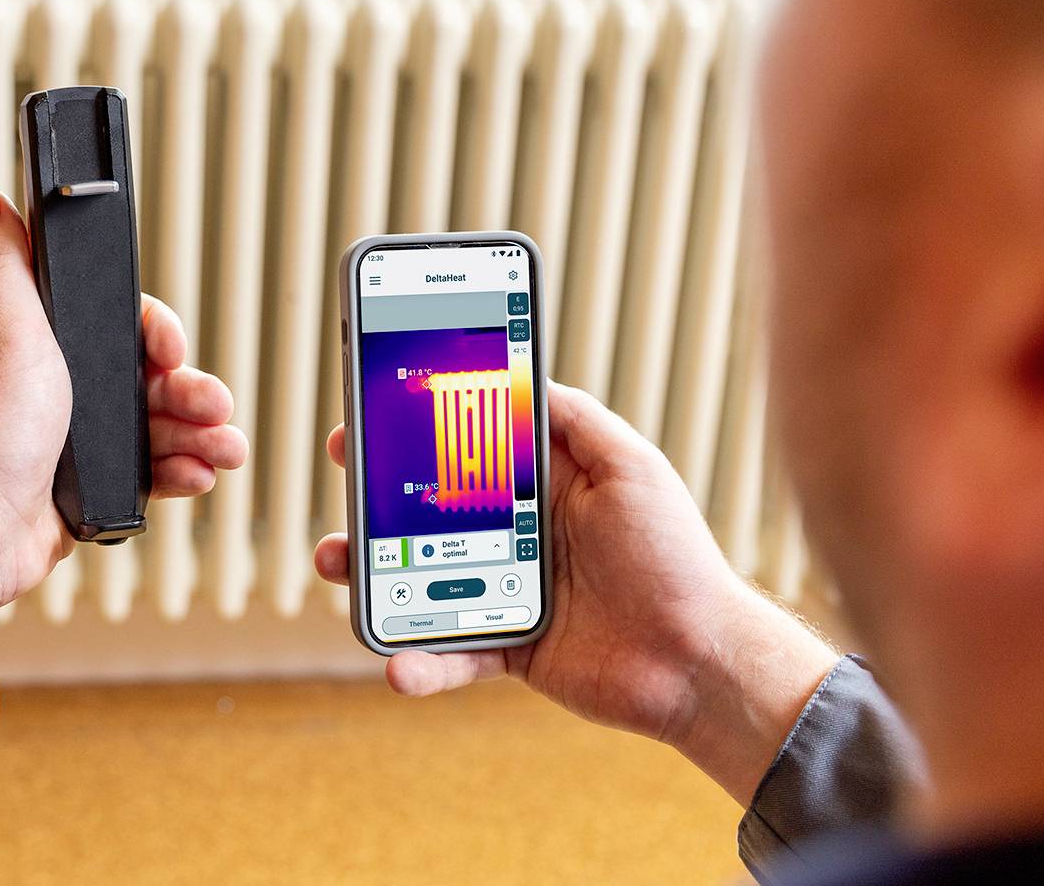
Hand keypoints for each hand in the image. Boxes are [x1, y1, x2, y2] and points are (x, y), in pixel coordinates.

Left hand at [0, 188, 246, 629]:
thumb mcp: (2, 329)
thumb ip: (6, 263)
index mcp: (39, 342)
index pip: (115, 323)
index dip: (154, 332)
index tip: (169, 350)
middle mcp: (57, 384)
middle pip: (146, 375)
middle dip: (190, 389)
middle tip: (215, 405)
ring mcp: (73, 436)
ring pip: (156, 424)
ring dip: (199, 433)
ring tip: (225, 449)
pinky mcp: (86, 482)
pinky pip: (148, 470)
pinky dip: (178, 470)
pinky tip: (196, 475)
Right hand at [314, 382, 837, 803]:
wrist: (703, 659)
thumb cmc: (677, 557)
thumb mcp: (633, 467)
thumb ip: (577, 420)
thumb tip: (521, 376)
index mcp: (541, 487)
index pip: (463, 449)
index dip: (412, 432)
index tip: (367, 417)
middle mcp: (516, 535)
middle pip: (425, 511)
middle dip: (372, 500)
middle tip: (344, 486)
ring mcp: (507, 592)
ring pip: (419, 579)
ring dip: (370, 576)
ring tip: (340, 567)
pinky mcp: (510, 648)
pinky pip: (452, 655)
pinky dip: (422, 663)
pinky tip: (399, 667)